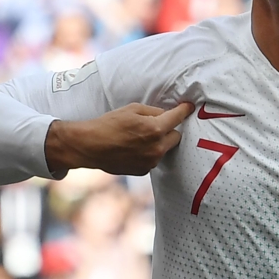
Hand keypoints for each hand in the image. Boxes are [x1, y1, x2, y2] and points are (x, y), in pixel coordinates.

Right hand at [46, 102, 194, 175]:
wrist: (90, 146)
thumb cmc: (109, 124)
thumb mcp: (132, 109)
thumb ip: (153, 111)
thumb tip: (166, 114)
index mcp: (154, 129)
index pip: (177, 118)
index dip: (184, 111)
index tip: (189, 107)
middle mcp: (156, 148)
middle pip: (176, 136)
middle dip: (169, 130)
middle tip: (156, 125)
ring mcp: (151, 161)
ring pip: (165, 149)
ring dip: (159, 143)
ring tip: (139, 138)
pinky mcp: (144, 170)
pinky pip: (154, 159)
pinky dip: (149, 153)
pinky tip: (134, 149)